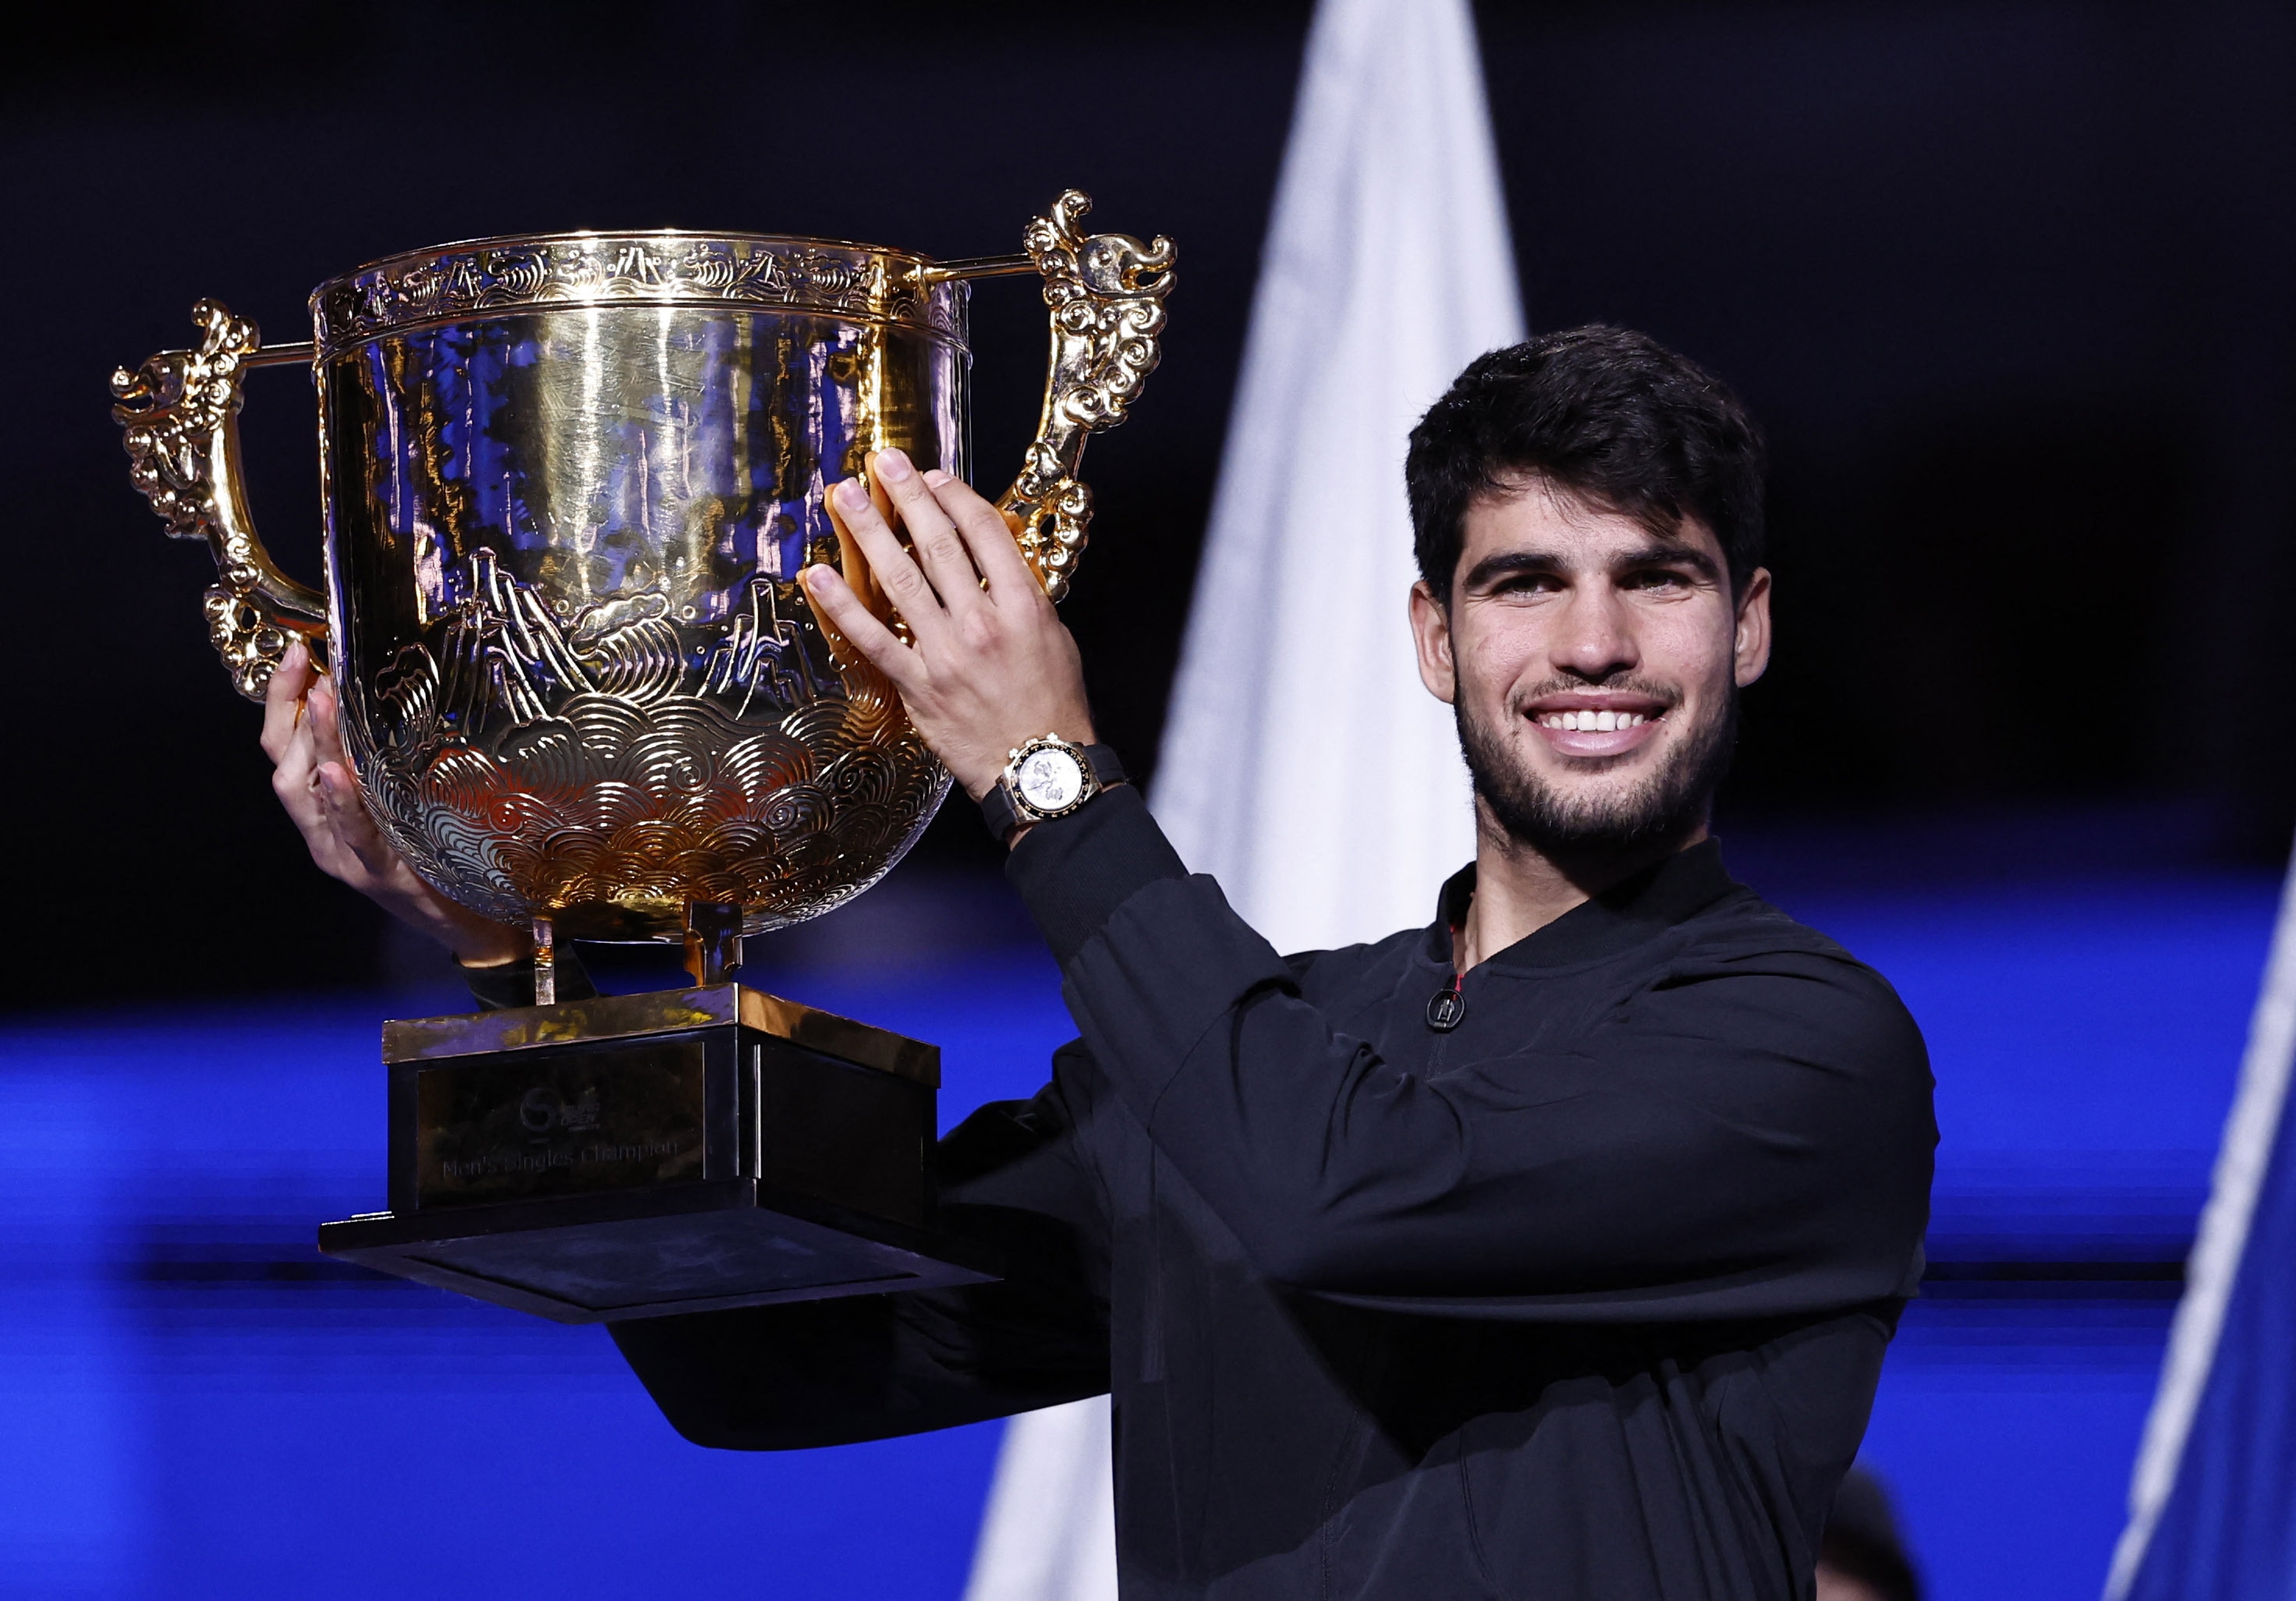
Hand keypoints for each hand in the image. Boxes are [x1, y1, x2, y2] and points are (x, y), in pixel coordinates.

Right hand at [260, 640, 528, 965]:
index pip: (284, 747)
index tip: (297, 653)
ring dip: (315, 742)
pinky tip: (337, 774)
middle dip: (289, 710)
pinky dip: (341, 803)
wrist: (466, 924)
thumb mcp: (400, 799)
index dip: (283, 701)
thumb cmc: (434, 856)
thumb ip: (381, 760)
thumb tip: (380, 697)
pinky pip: (354, 834)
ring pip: (309, 795)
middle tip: (305, 664)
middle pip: (284, 765)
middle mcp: (321, 833)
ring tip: (321, 699)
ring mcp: (344, 855)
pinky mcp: (377, 875)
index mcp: (323, 811)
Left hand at [800, 448, 1095, 802]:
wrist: (1040, 769)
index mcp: (1023, 606)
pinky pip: (871, 639)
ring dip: (869, 533)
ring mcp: (946, 653)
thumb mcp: (1054, 638)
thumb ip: (1022, 597)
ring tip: (846, 497)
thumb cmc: (1053, 706)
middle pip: (938, 544)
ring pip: (901, 580)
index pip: (985, 533)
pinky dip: (842, 605)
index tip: (933, 476)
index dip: (955, 497)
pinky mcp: (917, 685)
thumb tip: (992, 562)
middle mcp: (982, 622)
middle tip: (883, 462)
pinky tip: (819, 575)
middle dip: (908, 497)